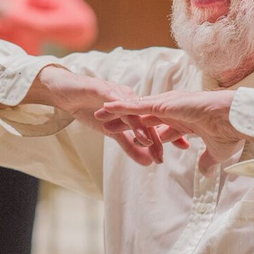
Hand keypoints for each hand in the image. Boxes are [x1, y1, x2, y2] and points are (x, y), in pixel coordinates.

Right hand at [27, 66, 164, 165]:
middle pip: (151, 116)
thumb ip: (130, 146)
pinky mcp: (104, 91)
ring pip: (137, 111)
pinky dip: (127, 116)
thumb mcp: (112, 132)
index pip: (156, 120)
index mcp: (135, 106)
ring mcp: (119, 93)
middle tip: (177, 149)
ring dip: (146, 128)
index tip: (187, 146)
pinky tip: (132, 127)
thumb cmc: (90, 109)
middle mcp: (131, 98)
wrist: (66, 92)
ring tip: (154, 145)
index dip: (171, 130)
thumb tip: (148, 163)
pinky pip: (119, 105)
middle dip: (163, 132)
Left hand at [95, 90, 243, 174]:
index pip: (159, 129)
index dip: (145, 135)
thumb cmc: (229, 133)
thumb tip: (204, 171)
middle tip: (106, 124)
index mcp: (184, 121)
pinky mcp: (164, 104)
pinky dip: (121, 106)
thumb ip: (207, 160)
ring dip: (116, 112)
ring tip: (98, 115)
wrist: (234, 119)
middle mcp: (173, 111)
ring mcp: (167, 105)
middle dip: (124, 122)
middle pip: (142, 117)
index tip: (134, 140)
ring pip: (135, 109)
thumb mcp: (215, 152)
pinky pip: (137, 106)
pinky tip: (106, 106)